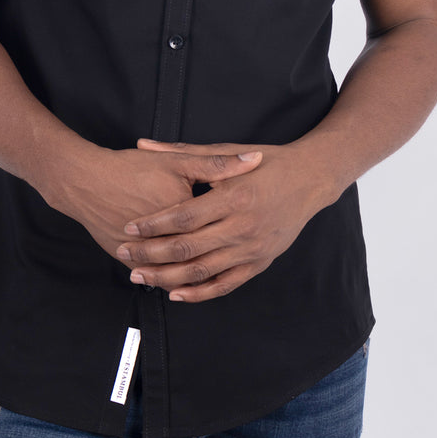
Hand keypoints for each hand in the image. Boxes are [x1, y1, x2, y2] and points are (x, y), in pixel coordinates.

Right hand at [41, 143, 263, 264]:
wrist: (83, 181)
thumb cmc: (130, 168)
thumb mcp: (177, 161)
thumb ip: (217, 164)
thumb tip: (255, 160)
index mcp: (185, 212)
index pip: (221, 226)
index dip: (240, 224)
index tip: (256, 221)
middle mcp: (166, 238)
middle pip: (204, 253)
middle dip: (226, 252)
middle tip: (244, 249)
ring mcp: (145, 254)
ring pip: (180, 272)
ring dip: (201, 273)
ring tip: (220, 267)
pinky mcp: (128, 260)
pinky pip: (155, 276)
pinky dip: (171, 278)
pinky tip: (185, 277)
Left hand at [116, 139, 330, 302]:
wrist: (310, 180)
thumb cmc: (267, 162)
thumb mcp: (227, 150)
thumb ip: (184, 152)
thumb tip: (144, 143)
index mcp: (233, 197)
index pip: (184, 216)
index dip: (154, 224)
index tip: (129, 227)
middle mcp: (242, 226)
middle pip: (188, 248)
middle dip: (152, 254)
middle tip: (126, 255)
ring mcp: (252, 249)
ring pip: (202, 271)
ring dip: (167, 278)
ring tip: (140, 277)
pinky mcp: (260, 263)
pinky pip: (225, 285)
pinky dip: (199, 293)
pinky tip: (176, 293)